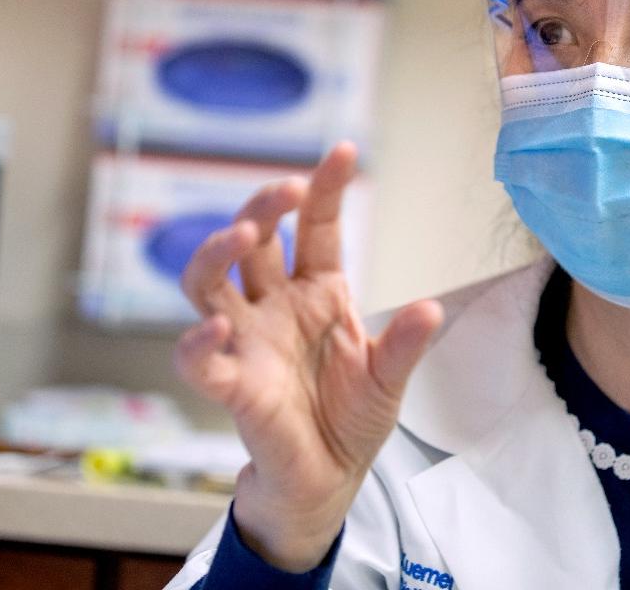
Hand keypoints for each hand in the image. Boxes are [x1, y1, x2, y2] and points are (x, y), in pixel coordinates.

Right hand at [174, 142, 442, 570]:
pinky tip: (218, 325)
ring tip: (244, 234)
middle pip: (255, 240)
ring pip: (208, 281)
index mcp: (318, 292)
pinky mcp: (230, 383)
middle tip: (288, 189)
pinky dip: (199, 340)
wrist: (328, 478)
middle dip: (266, 207)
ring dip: (218, 251)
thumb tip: (430, 307)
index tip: (344, 151)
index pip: (317, 228)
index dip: (326, 189)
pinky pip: (199, 356)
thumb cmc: (351, 419)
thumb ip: (405, 346)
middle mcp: (275, 305)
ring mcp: (247, 340)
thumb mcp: (389, 379)